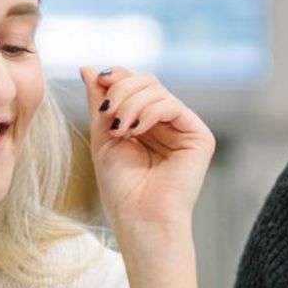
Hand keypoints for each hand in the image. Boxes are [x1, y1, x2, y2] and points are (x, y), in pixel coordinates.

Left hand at [83, 66, 214, 233]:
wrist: (140, 218)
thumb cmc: (121, 188)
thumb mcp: (103, 136)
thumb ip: (100, 102)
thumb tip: (88, 68)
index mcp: (146, 123)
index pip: (135, 84)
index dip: (117, 76)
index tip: (99, 81)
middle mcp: (167, 123)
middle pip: (147, 81)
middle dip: (122, 90)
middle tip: (108, 113)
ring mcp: (184, 129)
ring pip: (158, 90)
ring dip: (131, 103)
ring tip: (120, 130)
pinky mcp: (199, 137)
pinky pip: (173, 106)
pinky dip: (149, 112)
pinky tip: (136, 131)